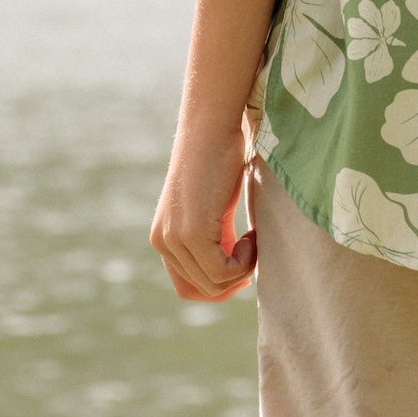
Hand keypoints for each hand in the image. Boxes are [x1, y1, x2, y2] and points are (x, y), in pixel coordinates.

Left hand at [150, 123, 257, 301]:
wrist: (213, 126)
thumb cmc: (220, 158)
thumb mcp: (213, 209)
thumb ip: (213, 238)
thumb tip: (233, 272)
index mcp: (164, 237)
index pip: (187, 287)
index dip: (218, 287)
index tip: (243, 269)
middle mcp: (163, 242)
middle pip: (201, 290)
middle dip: (234, 279)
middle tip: (253, 251)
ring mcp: (175, 239)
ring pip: (214, 285)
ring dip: (242, 269)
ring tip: (254, 239)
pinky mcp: (192, 233)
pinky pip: (223, 272)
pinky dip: (245, 261)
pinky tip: (253, 236)